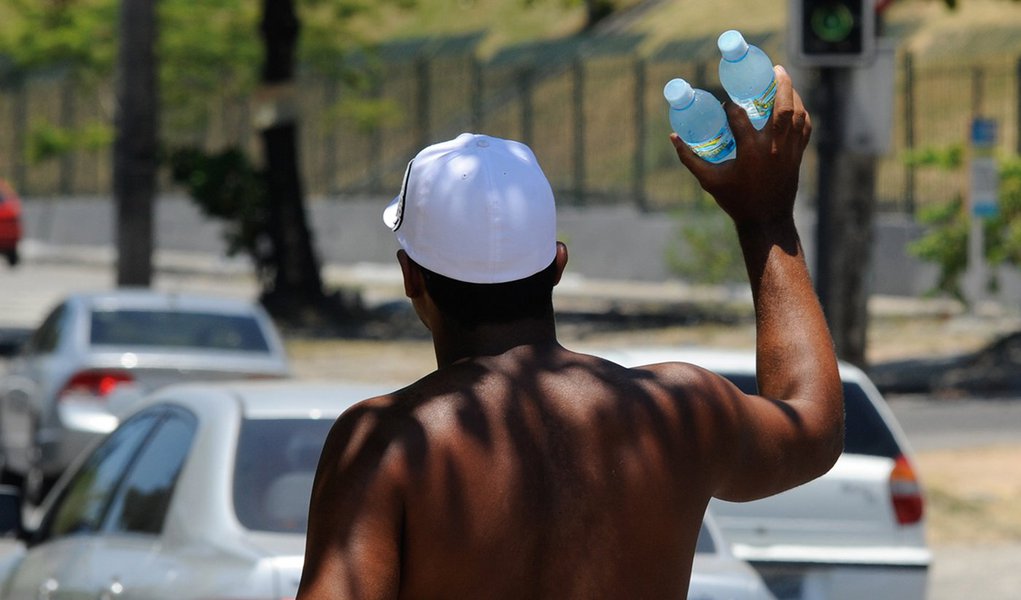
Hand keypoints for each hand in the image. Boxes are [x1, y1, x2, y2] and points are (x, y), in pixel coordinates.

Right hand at [670, 65, 810, 225]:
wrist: (766, 220)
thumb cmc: (736, 200)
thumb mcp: (708, 180)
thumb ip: (689, 158)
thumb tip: (673, 136)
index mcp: (750, 151)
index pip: (740, 116)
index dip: (731, 106)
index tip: (726, 102)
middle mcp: (773, 147)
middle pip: (782, 107)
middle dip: (780, 84)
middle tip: (774, 68)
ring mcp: (789, 150)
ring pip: (797, 114)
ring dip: (793, 93)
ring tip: (784, 80)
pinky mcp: (798, 155)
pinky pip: (805, 127)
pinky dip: (802, 112)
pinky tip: (796, 103)